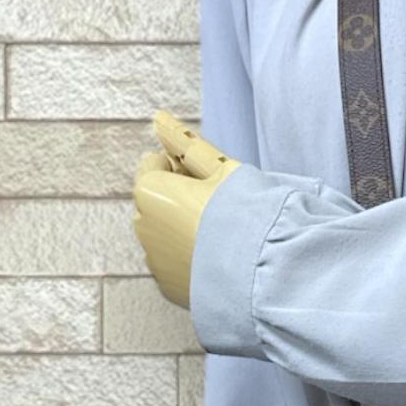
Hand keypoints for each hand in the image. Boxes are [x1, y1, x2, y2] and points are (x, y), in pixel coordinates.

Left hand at [132, 111, 241, 307]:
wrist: (263, 271)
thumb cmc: (245, 212)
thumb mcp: (221, 168)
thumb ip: (185, 142)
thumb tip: (159, 118)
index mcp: (150, 191)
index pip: (154, 164)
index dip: (183, 167)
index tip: (210, 180)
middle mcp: (142, 226)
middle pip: (156, 199)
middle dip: (177, 198)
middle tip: (218, 206)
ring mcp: (154, 260)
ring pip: (163, 233)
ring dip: (183, 229)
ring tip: (222, 236)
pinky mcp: (168, 287)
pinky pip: (174, 263)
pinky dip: (189, 258)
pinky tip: (217, 258)